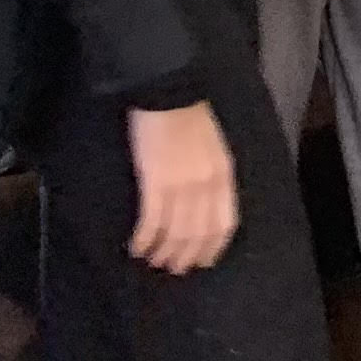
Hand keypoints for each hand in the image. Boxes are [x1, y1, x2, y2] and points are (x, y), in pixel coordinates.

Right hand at [125, 101, 239, 272]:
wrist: (168, 92)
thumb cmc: (187, 116)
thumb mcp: (214, 148)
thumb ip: (213, 177)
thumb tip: (202, 206)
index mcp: (223, 176)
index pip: (223, 225)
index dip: (212, 249)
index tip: (201, 262)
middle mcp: (206, 186)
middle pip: (197, 235)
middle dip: (184, 257)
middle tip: (171, 268)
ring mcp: (181, 186)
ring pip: (174, 234)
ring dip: (162, 252)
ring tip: (152, 260)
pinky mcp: (156, 183)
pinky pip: (152, 222)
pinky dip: (144, 240)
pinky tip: (136, 247)